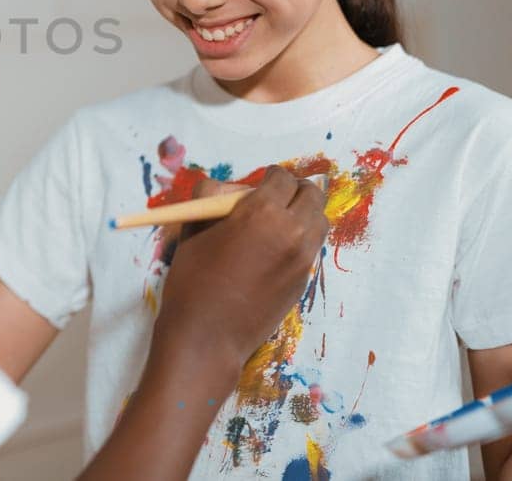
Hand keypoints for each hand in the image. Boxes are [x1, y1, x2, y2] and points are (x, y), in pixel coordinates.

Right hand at [152, 167, 327, 367]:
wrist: (207, 336)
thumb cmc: (193, 280)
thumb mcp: (193, 228)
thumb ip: (211, 198)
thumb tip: (228, 189)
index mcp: (262, 212)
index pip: (283, 178)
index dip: (271, 176)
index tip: (262, 182)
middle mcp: (292, 231)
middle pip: (312, 195)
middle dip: (295, 190)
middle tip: (275, 197)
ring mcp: (302, 259)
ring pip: (318, 221)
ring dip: (303, 215)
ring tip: (278, 223)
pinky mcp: (303, 281)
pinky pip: (311, 248)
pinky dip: (299, 241)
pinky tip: (273, 252)